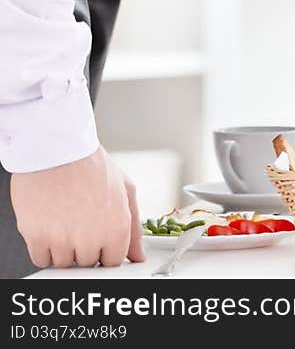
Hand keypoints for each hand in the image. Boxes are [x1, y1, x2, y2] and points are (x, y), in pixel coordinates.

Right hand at [11, 146, 144, 268]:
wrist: (57, 147)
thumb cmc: (89, 163)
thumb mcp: (124, 188)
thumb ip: (134, 226)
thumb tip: (138, 255)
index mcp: (117, 226)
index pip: (113, 261)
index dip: (106, 248)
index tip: (99, 236)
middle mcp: (91, 237)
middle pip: (88, 263)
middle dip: (85, 245)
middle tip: (80, 219)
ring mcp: (63, 240)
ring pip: (64, 264)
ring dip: (64, 247)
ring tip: (65, 217)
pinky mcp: (38, 238)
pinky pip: (42, 260)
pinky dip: (44, 247)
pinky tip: (50, 223)